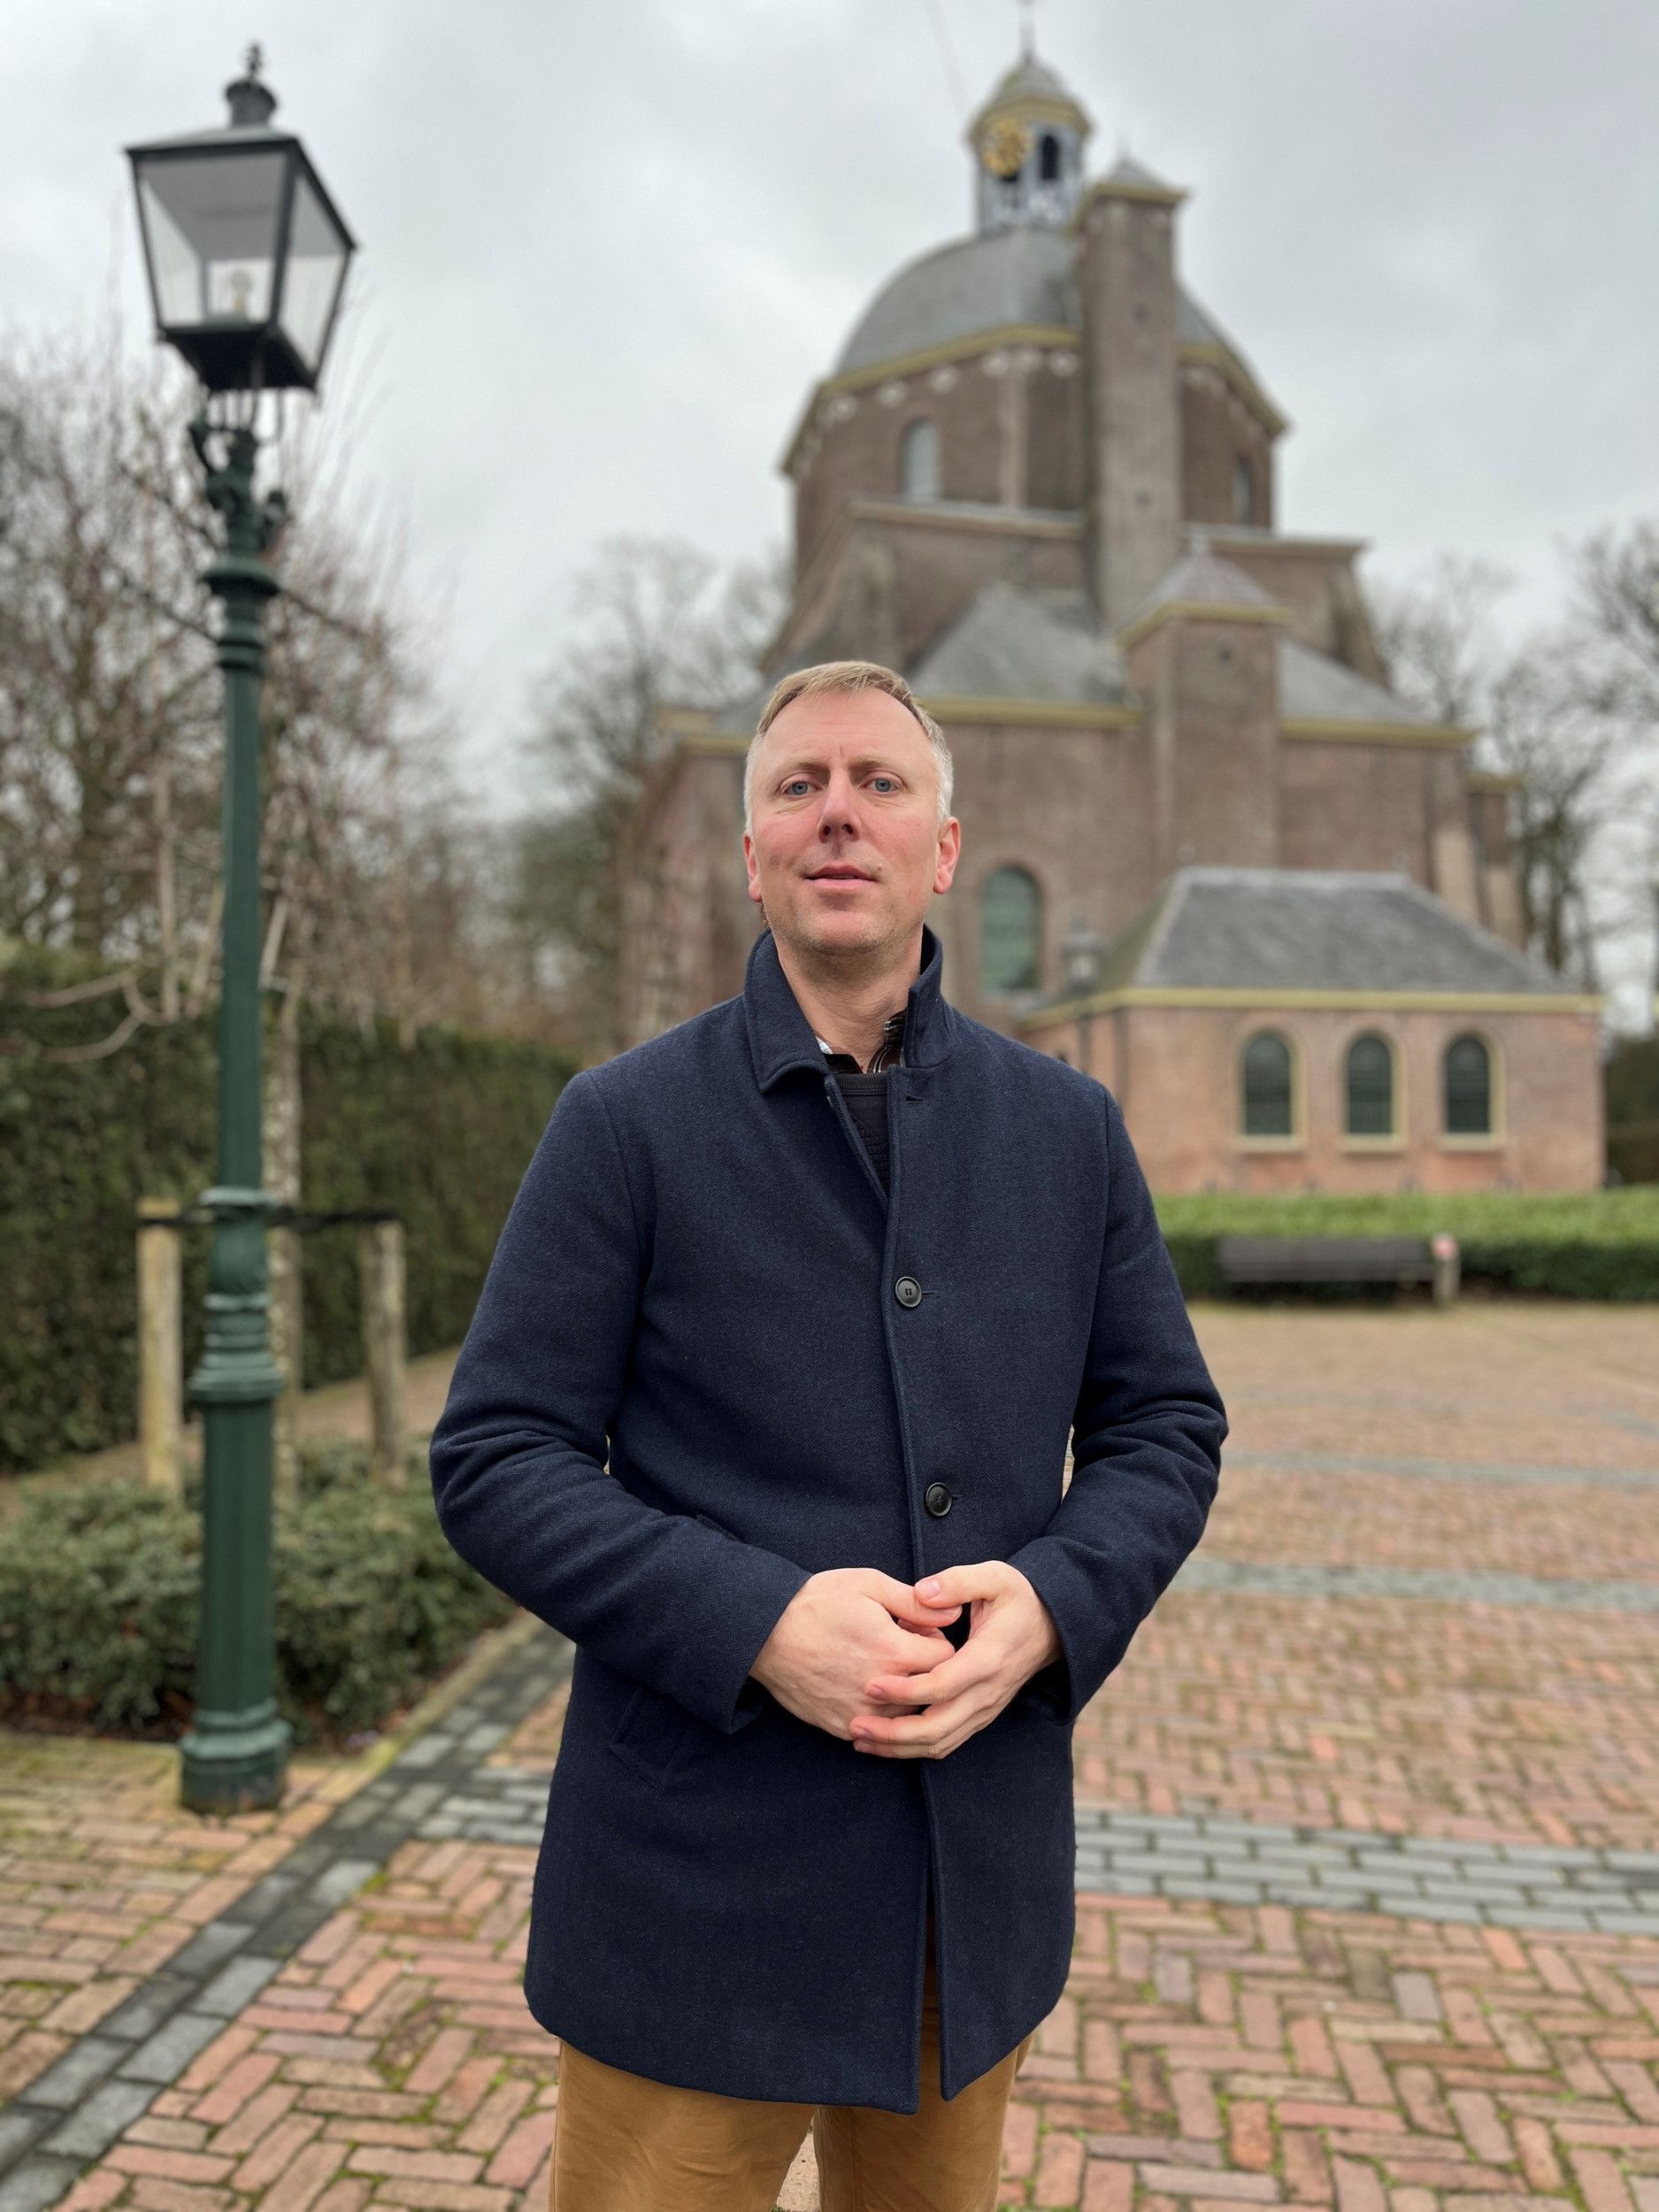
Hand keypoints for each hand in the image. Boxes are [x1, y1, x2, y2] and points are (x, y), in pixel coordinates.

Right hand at [750, 1568, 962, 1739]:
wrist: (764, 1633)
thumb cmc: (816, 1603)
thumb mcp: (869, 1586)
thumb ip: (916, 1603)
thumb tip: (954, 1612)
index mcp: (895, 1653)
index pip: (948, 1658)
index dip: (935, 1639)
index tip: (915, 1630)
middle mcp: (883, 1691)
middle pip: (931, 1689)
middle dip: (924, 1667)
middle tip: (898, 1644)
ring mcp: (862, 1714)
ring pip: (906, 1712)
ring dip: (903, 1691)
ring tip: (878, 1663)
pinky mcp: (841, 1727)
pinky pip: (877, 1728)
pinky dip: (878, 1710)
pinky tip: (859, 1682)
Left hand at [850, 1562, 1061, 1759]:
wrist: (1052, 1626)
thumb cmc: (1018, 1597)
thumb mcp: (994, 1577)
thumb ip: (958, 1582)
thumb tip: (923, 1592)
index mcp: (988, 1658)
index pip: (943, 1685)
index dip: (906, 1690)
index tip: (871, 1685)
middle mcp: (987, 1692)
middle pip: (938, 1728)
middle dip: (894, 1733)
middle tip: (856, 1726)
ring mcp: (985, 1709)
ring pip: (941, 1743)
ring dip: (900, 1747)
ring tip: (861, 1739)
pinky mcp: (979, 1715)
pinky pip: (947, 1742)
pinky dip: (915, 1747)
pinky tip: (886, 1742)